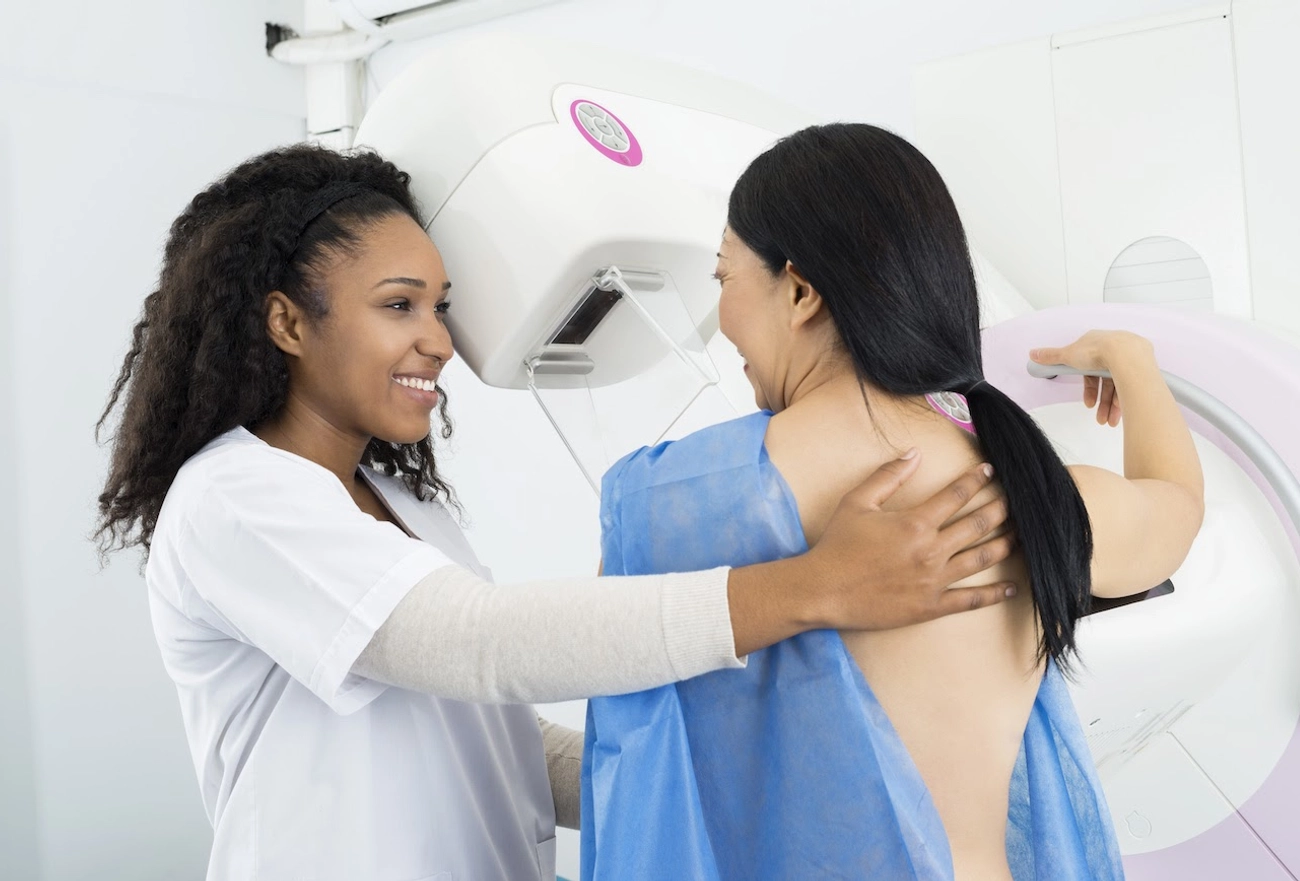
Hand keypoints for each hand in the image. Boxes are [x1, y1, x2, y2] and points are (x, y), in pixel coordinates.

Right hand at [809, 452, 1016, 630]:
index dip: (975, 479)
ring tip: (1022, 535)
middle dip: (1001, 509)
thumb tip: (914, 453)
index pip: (956, 495)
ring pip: (981, 559)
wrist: (823, 590)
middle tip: (1017, 501)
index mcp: (915, 523)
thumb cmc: (837, 545)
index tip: (989, 470)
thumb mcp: (857, 502)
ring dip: (1005, 545)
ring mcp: (934, 580)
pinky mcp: (931, 606)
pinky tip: (1011, 588)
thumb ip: (888, 475)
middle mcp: (931, 550)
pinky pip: (970, 600)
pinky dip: (994, 594)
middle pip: (977, 525)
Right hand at [1030, 330, 1153, 427]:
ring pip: (1119, 386)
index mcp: (1098, 345)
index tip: (1087, 403)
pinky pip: (1132, 387)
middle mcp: (1115, 351)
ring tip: (1108, 422)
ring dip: (1111, 406)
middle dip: (1101, 402)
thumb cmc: (1098, 351)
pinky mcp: (1143, 368)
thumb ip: (1051, 356)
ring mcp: (1131, 359)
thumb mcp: (1068, 355)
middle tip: (1098, 417)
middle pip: (1106, 381)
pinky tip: (1119, 414)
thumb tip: (1033, 353)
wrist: (1126, 355)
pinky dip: (1124, 402)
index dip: (1088, 388)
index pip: (1091, 370)